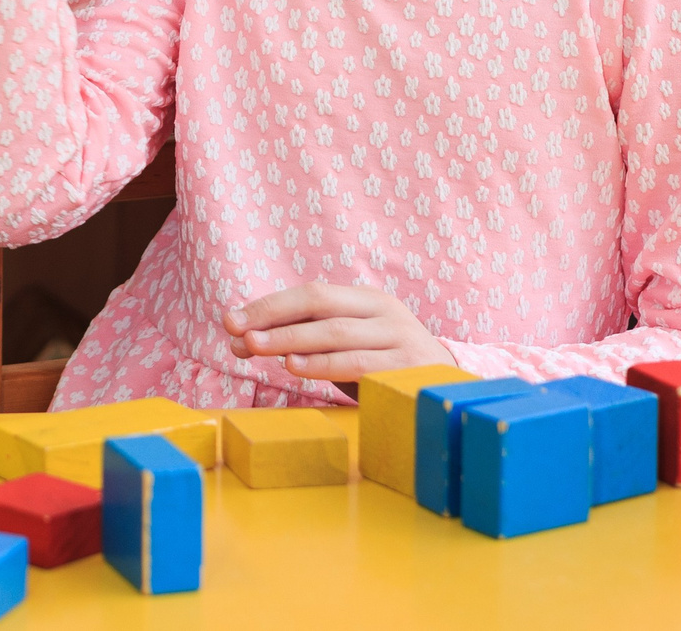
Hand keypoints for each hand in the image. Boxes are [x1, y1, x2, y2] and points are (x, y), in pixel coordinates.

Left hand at [223, 283, 455, 382]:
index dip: (269, 305)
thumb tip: (240, 338)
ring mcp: (400, 339)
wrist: (449, 388)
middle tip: (237, 334)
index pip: (312, 293)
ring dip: (293, 339)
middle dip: (275, 319)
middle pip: (321, 306)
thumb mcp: (349, 344)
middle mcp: (385, 313)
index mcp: (367, 299)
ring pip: (338, 333)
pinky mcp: (407, 369)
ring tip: (258, 347)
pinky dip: (323, 365)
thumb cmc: (384, 365)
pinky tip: (296, 367)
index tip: (230, 320)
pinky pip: (359, 363)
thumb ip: (304, 338)